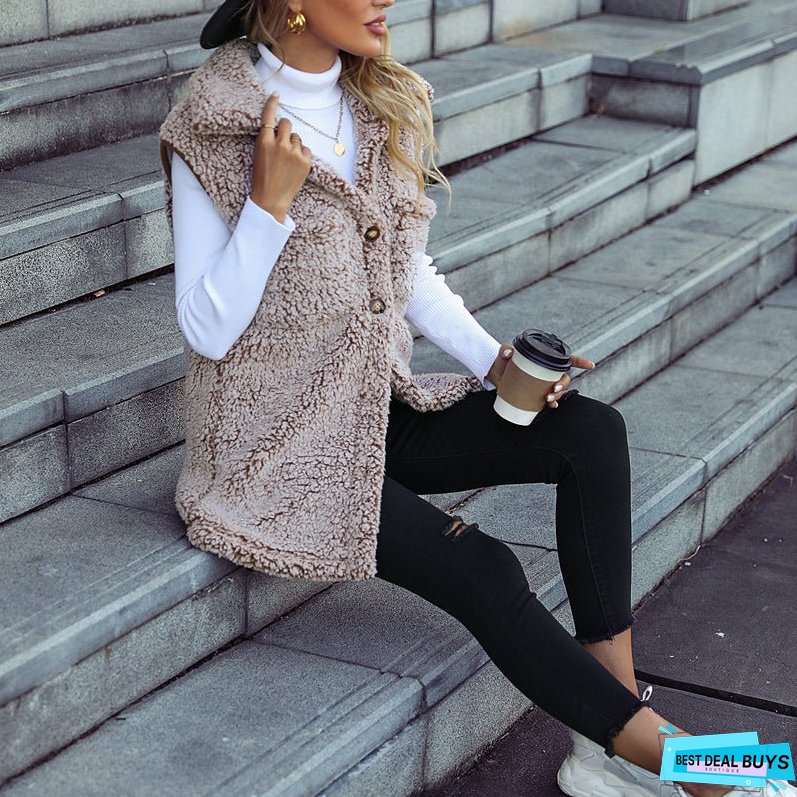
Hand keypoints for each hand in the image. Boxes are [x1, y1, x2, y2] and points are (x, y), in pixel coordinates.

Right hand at [249, 91, 312, 222]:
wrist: (271, 200)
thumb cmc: (262, 178)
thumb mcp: (259, 155)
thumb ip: (267, 139)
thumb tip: (278, 126)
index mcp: (264, 141)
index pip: (269, 116)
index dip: (272, 103)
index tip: (276, 95)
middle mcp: (280, 144)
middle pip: (287, 123)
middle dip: (285, 129)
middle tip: (282, 142)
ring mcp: (294, 153)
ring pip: (297, 137)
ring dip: (293, 144)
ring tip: (287, 161)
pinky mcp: (305, 162)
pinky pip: (306, 149)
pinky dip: (302, 154)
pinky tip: (295, 165)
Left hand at [486, 344, 595, 408]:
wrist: (496, 375)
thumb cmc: (503, 360)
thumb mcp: (504, 353)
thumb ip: (505, 349)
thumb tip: (509, 352)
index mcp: (545, 359)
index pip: (567, 359)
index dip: (580, 362)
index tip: (590, 365)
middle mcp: (547, 372)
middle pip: (564, 378)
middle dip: (563, 385)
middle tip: (553, 390)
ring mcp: (543, 384)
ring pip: (558, 390)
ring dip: (558, 396)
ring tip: (548, 400)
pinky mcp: (537, 394)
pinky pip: (549, 401)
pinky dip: (552, 405)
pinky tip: (551, 407)